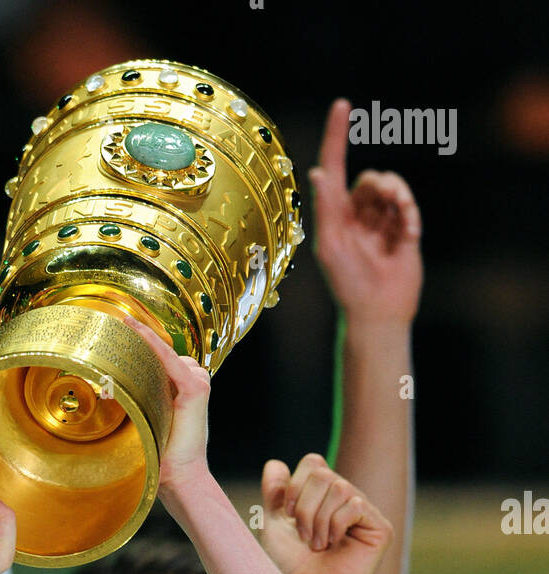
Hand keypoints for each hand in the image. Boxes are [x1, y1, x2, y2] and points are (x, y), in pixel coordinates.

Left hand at [123, 316, 210, 494]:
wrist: (178, 476)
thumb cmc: (160, 453)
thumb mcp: (146, 418)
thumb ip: (138, 398)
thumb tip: (107, 389)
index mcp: (182, 388)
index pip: (161, 357)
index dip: (142, 339)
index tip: (119, 320)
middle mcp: (193, 381)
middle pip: (162, 353)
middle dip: (135, 347)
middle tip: (109, 329)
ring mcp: (196, 382)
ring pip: (165, 355)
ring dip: (139, 350)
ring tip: (116, 342)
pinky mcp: (195, 389)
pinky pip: (169, 360)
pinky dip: (152, 345)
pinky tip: (135, 329)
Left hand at [261, 453, 392, 573]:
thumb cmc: (286, 566)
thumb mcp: (274, 523)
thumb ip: (276, 493)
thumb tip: (274, 463)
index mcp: (325, 496)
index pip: (314, 462)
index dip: (294, 486)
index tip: (288, 516)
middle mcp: (347, 500)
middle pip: (324, 473)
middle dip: (304, 507)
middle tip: (304, 538)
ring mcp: (366, 514)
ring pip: (339, 487)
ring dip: (317, 520)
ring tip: (317, 546)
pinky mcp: (381, 529)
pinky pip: (355, 504)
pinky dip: (336, 525)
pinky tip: (334, 546)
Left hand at [309, 98, 422, 324]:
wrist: (378, 313)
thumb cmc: (347, 285)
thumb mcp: (331, 246)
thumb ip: (327, 208)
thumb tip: (319, 171)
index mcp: (335, 216)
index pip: (334, 167)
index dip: (336, 136)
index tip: (342, 105)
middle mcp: (357, 216)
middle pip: (370, 178)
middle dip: (379, 184)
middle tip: (386, 201)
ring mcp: (381, 223)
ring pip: (391, 187)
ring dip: (397, 194)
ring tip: (400, 213)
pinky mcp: (404, 232)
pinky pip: (408, 206)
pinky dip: (409, 212)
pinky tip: (407, 230)